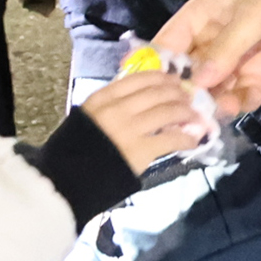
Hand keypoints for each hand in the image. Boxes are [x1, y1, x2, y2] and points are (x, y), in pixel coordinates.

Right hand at [74, 68, 210, 171]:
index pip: (138, 78)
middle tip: (189, 98)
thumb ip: (109, 108)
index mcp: (101, 98)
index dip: (161, 78)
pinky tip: (192, 140)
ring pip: (168, 111)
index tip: (173, 80)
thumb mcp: (86, 119)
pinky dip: (186, 138)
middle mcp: (117, 108)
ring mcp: (129, 129)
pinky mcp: (140, 150)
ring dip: (186, 113)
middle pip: (157, 92)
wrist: (64, 183)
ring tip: (195, 117)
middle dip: (177, 93)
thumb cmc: (72, 153)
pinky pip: (171, 139)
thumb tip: (137, 102)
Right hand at [161, 0, 260, 107]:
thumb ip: (227, 46)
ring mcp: (238, 63)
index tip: (155, 93)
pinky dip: (240, 104)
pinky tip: (241, 106)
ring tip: (219, 112)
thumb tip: (198, 80)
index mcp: (201, 17)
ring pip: (216, 90)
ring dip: (214, 103)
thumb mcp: (256, 11)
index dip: (158, 68)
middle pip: (189, 75)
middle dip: (187, 95)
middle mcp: (214, 43)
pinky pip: (243, 96)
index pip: (168, 45)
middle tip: (189, 113)